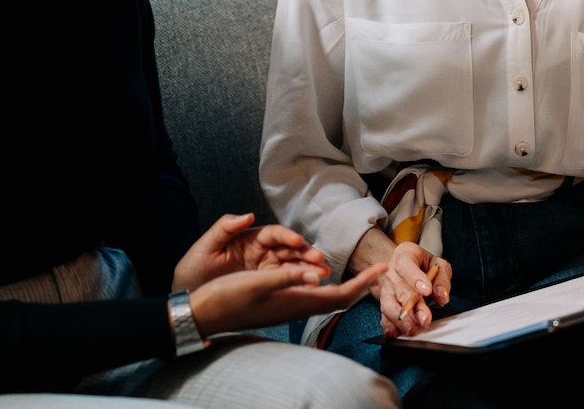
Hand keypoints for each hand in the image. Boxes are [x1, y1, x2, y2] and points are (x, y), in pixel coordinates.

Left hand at [172, 213, 329, 291]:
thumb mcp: (204, 248)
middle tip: (319, 260)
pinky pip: (287, 283)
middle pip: (288, 249)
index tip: (297, 240)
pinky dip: (301, 284)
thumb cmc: (192, 272)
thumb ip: (224, 228)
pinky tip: (313, 288)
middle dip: (305, 253)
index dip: (286, 235)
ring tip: (323, 274)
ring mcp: (265, 270)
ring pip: (292, 266)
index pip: (273, 234)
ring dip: (308, 268)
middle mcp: (260, 253)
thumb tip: (247, 215)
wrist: (187, 302)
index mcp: (248, 240)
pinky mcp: (266, 287)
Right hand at [188, 261, 387, 336]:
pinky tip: (321, 276)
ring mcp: (287, 307)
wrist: (202, 315)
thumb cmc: (226, 298)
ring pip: (325, 298)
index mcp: (295, 303)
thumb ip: (287, 278)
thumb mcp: (256, 283)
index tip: (382, 268)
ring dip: (344, 285)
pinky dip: (325, 286)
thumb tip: (318, 276)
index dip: (363, 283)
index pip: (340, 297)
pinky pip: (311, 296)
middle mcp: (295, 307)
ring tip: (357, 271)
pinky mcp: (277, 304)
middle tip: (377, 270)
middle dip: (360, 285)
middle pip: (337, 299)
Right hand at [371, 239, 449, 337]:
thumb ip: (441, 279)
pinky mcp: (384, 304)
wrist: (405, 266)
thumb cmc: (423, 265)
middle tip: (424, 318)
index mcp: (404, 255)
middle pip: (400, 289)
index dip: (415, 278)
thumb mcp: (438, 265)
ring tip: (411, 329)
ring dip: (400, 319)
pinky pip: (384, 316)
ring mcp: (386, 289)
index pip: (406, 264)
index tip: (426, 291)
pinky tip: (394, 334)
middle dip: (412, 305)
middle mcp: (391, 272)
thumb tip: (442, 296)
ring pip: (389, 304)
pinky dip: (389, 326)